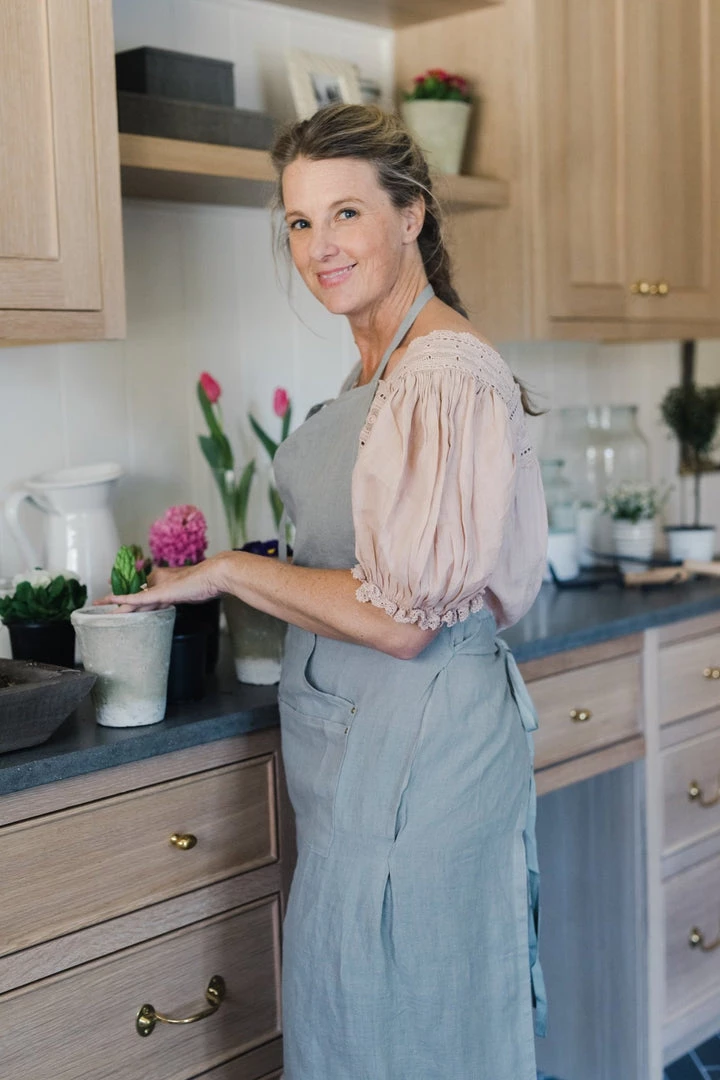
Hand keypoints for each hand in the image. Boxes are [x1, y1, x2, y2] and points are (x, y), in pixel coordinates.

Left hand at [95, 557, 224, 610]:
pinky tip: (111, 600)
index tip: (118, 597)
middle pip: (133, 593)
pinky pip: (137, 598)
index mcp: (163, 582)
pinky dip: (124, 599)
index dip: (130, 594)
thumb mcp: (189, 590)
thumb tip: (168, 600)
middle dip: (117, 598)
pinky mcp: (159, 593)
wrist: (213, 575)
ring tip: (100, 602)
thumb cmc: (205, 583)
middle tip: (99, 601)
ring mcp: (158, 587)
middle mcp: (157, 582)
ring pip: (132, 596)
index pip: (143, 591)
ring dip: (115, 600)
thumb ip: (178, 594)